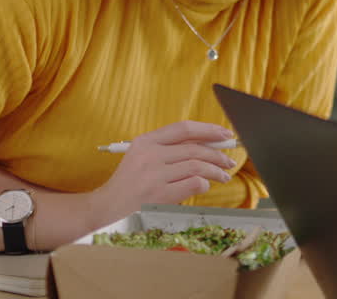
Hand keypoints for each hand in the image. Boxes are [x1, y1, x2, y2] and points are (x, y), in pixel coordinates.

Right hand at [92, 121, 237, 219]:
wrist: (108, 206)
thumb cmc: (131, 181)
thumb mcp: (142, 156)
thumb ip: (170, 148)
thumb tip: (210, 143)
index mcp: (145, 141)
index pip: (184, 128)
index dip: (209, 129)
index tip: (225, 134)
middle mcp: (149, 155)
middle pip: (195, 148)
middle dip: (218, 155)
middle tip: (229, 162)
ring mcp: (154, 175)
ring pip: (198, 166)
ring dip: (216, 171)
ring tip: (223, 176)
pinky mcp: (159, 195)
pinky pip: (194, 183)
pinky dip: (204, 184)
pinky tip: (205, 186)